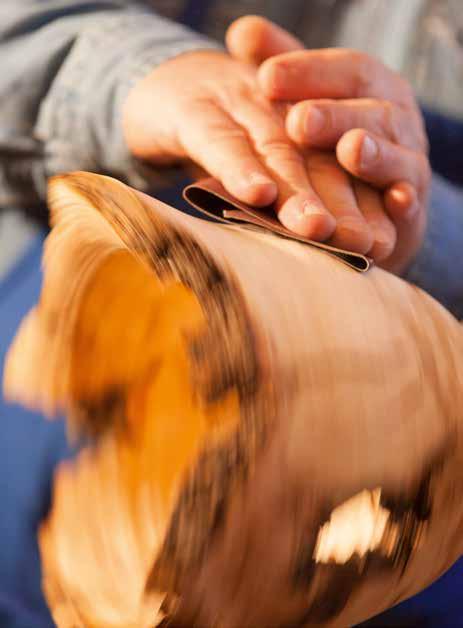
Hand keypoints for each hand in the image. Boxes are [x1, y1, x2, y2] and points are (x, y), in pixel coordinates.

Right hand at [123, 50, 397, 261]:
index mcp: (293, 134)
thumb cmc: (210, 140)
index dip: (358, 207)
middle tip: (364, 242)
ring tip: (318, 227)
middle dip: (341, 204)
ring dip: (297, 191)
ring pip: (274, 152)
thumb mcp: (246, 167)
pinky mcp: (191, 108)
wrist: (157, 87)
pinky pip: (217, 138)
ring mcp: (236, 107)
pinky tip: (257, 192)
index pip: (332, 171)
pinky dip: (238, 166)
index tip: (381, 246)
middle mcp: (275, 117)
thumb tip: (298, 265)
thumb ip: (271, 200)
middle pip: (313, 165)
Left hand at [227, 16, 429, 272]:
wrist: (374, 200)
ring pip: (398, 156)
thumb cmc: (332, 142)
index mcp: (373, 89)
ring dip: (375, 154)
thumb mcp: (310, 100)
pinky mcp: (411, 211)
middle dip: (335, 116)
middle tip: (298, 122)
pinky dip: (406, 203)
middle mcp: (397, 123)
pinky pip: (413, 204)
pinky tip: (396, 200)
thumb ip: (285, 68)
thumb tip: (242, 32)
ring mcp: (408, 165)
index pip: (348, 70)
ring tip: (350, 150)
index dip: (310, 72)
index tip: (266, 78)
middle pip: (372, 112)